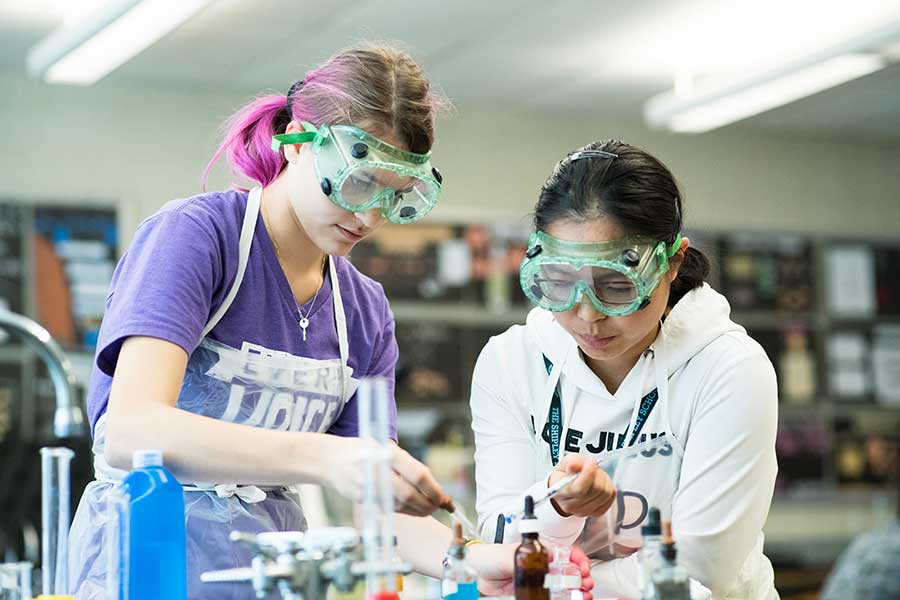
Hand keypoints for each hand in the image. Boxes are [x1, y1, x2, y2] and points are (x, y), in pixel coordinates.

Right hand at [319, 436, 452, 516]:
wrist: (330, 458)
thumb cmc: (362, 450)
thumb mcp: (385, 447)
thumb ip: (406, 464)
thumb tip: (432, 484)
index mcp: (387, 453)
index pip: (418, 474)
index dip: (434, 489)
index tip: (445, 497)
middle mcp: (378, 470)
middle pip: (410, 495)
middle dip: (428, 504)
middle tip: (440, 506)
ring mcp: (368, 486)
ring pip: (400, 505)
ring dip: (418, 511)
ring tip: (430, 509)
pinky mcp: (362, 498)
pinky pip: (388, 508)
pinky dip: (404, 511)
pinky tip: (413, 509)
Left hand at [468, 543, 593, 598]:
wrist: (476, 573)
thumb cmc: (490, 557)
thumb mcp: (508, 555)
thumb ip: (525, 558)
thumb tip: (542, 557)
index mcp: (539, 551)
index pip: (565, 552)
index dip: (578, 559)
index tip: (583, 567)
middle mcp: (542, 566)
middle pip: (569, 571)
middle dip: (582, 577)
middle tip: (585, 584)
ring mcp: (540, 581)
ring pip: (564, 586)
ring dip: (577, 591)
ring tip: (583, 595)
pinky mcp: (534, 593)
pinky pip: (552, 598)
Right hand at [548, 454, 615, 518]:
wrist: (567, 485)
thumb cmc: (566, 474)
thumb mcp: (565, 462)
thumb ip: (571, 462)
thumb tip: (574, 465)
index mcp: (560, 493)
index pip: (579, 489)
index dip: (588, 474)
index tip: (591, 462)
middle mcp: (571, 506)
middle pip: (595, 490)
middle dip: (597, 473)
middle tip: (592, 465)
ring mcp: (585, 511)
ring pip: (605, 493)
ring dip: (604, 479)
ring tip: (595, 473)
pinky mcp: (597, 512)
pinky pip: (611, 496)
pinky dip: (608, 486)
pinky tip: (600, 482)